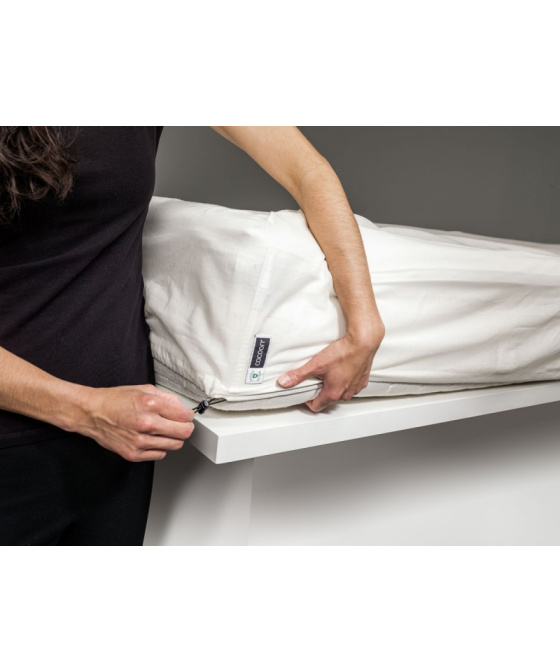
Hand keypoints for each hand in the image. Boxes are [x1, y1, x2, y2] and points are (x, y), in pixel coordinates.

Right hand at [74, 384, 194, 461]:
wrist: (92, 413)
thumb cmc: (115, 400)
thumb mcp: (143, 389)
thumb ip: (166, 398)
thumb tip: (181, 407)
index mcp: (151, 405)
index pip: (185, 416)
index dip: (188, 416)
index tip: (185, 416)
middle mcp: (146, 424)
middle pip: (184, 433)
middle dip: (185, 428)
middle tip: (179, 424)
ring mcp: (140, 441)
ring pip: (175, 445)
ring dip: (173, 438)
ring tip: (162, 430)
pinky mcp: (134, 454)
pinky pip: (160, 454)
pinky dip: (160, 447)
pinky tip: (151, 438)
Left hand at [276, 328, 384, 412]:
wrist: (363, 343)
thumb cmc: (343, 353)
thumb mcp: (316, 364)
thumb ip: (299, 375)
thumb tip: (284, 382)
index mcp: (333, 393)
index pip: (316, 407)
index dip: (308, 400)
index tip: (305, 391)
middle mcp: (345, 394)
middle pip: (328, 399)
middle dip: (321, 391)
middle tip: (316, 378)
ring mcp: (355, 388)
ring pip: (341, 393)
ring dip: (334, 386)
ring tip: (330, 372)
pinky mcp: (362, 380)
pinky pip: (351, 385)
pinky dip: (345, 380)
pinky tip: (342, 369)